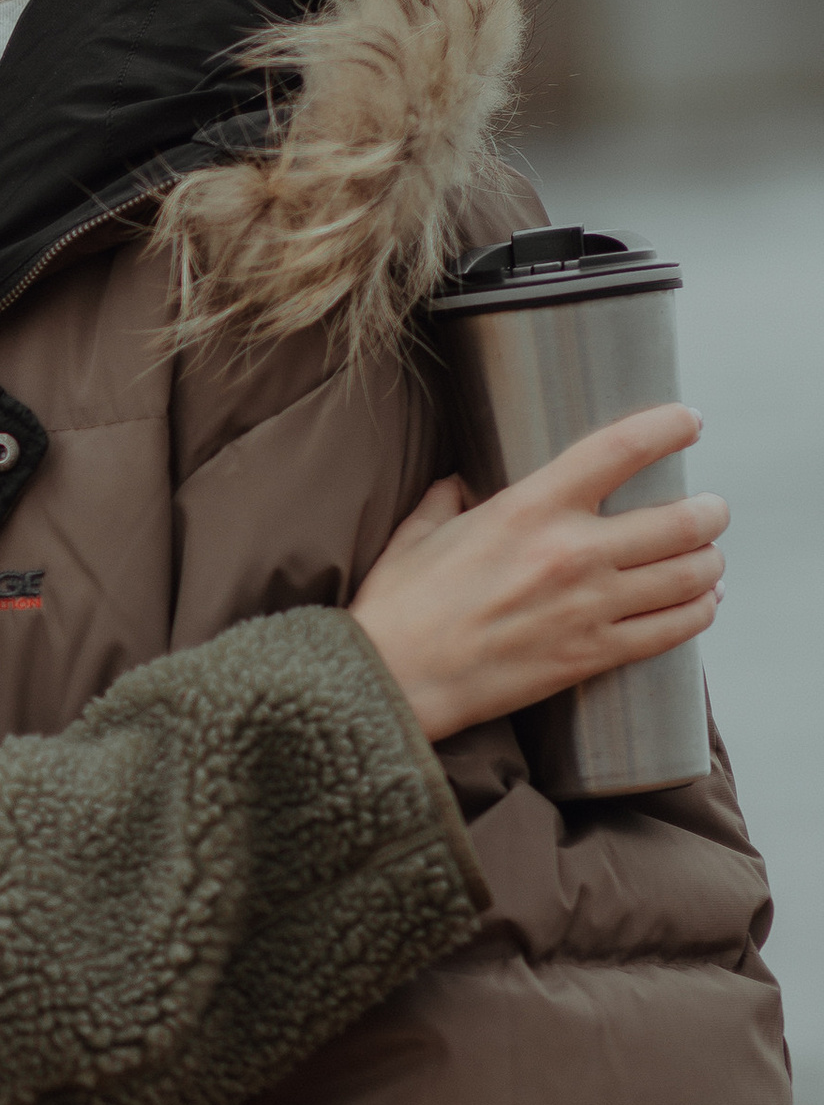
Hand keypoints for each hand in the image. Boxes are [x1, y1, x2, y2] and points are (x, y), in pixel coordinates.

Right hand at [351, 402, 724, 745]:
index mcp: (530, 508)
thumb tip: (458, 484)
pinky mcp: (591, 656)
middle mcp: (571, 553)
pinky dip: (698, 613)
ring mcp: (588, 608)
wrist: (393, 682)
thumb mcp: (419, 534)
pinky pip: (672, 631)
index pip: (621, 450)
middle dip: (709, 511)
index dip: (667, 428)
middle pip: (681, 521)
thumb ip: (448, 499)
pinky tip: (703, 604)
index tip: (689, 423)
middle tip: (711, 509)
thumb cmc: (399, 608)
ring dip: (710, 562)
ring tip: (710, 557)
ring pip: (689, 576)